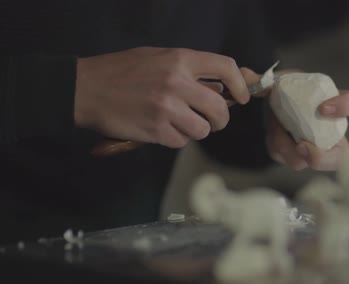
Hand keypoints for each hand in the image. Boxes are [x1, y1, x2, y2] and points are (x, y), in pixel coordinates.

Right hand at [74, 47, 249, 147]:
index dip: (241, 85)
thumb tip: (226, 85)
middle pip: (220, 109)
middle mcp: (177, 82)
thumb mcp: (159, 58)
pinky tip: (161, 129)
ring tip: (181, 124)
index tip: (242, 97)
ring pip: (203, 130)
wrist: (87, 89)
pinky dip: (175, 139)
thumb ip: (192, 70)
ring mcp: (167, 108)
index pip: (226, 68)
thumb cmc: (123, 72)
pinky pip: (181, 142)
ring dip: (196, 131)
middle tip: (212, 121)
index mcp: (180, 59)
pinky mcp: (156, 130)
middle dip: (220, 119)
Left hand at [241, 67, 348, 170]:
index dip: (344, 107)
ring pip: (310, 163)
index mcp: (334, 102)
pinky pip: (291, 160)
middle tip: (302, 146)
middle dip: (321, 157)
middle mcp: (332, 130)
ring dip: (289, 150)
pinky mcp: (302, 157)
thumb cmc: (289, 91)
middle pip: (340, 155)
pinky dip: (278, 149)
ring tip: (275, 132)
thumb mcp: (281, 82)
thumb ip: (265, 80)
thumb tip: (245, 75)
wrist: (279, 104)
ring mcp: (319, 147)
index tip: (322, 109)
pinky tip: (272, 137)